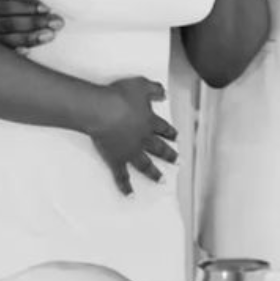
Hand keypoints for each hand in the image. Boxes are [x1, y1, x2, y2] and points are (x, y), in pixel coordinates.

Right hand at [0, 0, 63, 49]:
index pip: (0, 8)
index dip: (24, 8)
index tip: (45, 7)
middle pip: (4, 27)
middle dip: (33, 25)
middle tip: (58, 23)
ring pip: (0, 44)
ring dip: (28, 40)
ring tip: (49, 36)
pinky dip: (10, 55)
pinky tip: (26, 54)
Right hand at [90, 76, 177, 195]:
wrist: (102, 110)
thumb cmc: (120, 95)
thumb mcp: (141, 85)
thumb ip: (154, 89)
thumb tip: (163, 93)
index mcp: (149, 121)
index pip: (164, 128)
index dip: (171, 133)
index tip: (177, 138)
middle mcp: (143, 139)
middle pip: (159, 149)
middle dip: (169, 155)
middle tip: (178, 162)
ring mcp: (130, 151)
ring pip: (146, 164)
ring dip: (155, 173)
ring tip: (162, 181)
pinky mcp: (116, 159)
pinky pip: (122, 176)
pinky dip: (126, 186)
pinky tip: (130, 195)